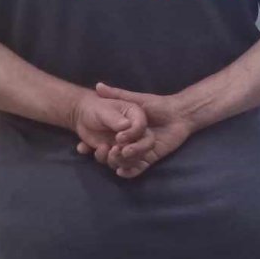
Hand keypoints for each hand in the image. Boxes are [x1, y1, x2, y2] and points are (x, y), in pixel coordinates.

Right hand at [76, 83, 195, 177]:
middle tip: (98, 149)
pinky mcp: (150, 158)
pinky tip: (121, 170)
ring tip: (114, 153)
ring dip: (116, 161)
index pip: (102, 139)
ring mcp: (139, 151)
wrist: (179, 114)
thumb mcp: (134, 99)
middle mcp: (128, 142)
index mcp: (122, 131)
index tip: (80, 146)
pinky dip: (129, 172)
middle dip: (102, 154)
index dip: (90, 144)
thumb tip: (97, 86)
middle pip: (110, 153)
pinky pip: (138, 169)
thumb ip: (117, 94)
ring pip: (122, 162)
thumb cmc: (157, 105)